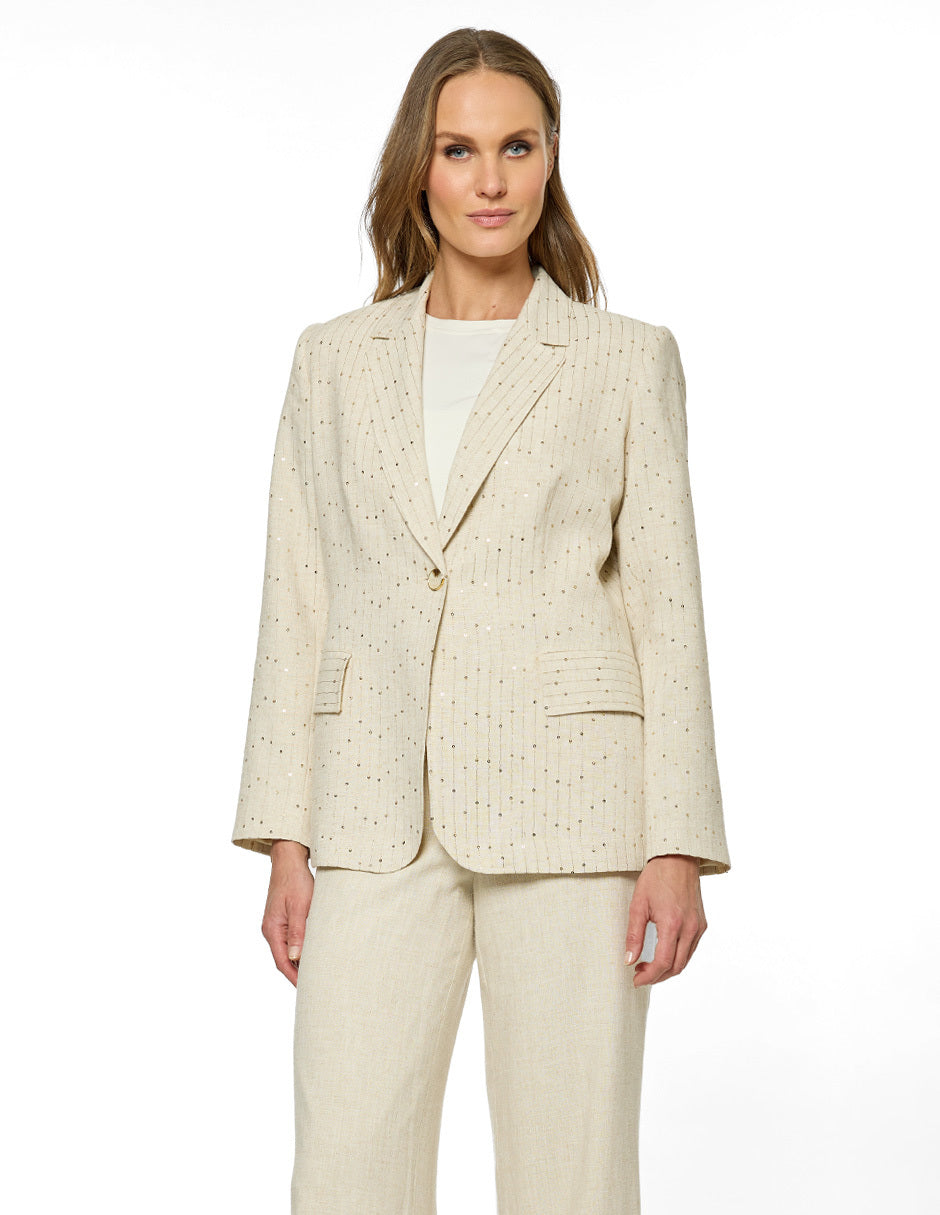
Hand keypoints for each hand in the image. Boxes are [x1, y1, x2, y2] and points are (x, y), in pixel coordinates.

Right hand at [262, 841, 313, 986]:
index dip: (294, 977)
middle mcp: (271, 930)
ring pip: (288, 950)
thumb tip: (295, 958)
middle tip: (316, 985)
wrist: (289, 861)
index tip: (308, 989)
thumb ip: (298, 932)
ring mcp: (276, 925)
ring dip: (300, 961)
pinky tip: (313, 952)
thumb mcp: (300, 906)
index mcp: (272, 929)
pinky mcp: (283, 920)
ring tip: (317, 972)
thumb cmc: (295, 881)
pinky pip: (291, 940)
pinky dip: (300, 949)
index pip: (281, 962)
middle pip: (283, 959)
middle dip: (298, 974)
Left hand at [624, 854, 706, 986]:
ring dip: (667, 969)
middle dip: (657, 976)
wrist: (677, 859)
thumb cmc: (656, 878)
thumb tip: (629, 960)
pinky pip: (691, 949)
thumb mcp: (638, 904)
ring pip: (685, 961)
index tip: (636, 979)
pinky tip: (664, 953)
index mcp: (672, 923)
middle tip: (639, 974)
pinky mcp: (702, 924)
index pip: (663, 962)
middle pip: (676, 967)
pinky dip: (677, 957)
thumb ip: (634, 935)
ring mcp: (699, 927)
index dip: (648, 976)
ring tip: (648, 965)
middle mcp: (690, 928)